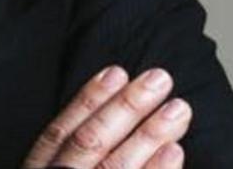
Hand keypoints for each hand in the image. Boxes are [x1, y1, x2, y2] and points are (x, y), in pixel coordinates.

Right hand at [22, 65, 191, 168]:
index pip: (60, 131)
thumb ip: (71, 148)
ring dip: (149, 135)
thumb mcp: (53, 168)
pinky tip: (175, 151)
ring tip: (178, 109)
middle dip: (126, 108)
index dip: (89, 99)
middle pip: (90, 141)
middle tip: (158, 80)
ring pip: (115, 166)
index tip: (116, 72)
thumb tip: (109, 106)